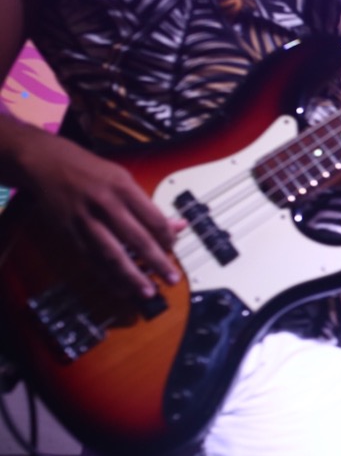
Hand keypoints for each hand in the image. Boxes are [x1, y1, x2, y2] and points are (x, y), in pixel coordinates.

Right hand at [16, 135, 181, 299]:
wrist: (46, 164)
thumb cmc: (91, 172)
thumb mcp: (124, 180)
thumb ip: (149, 206)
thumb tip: (179, 226)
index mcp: (123, 188)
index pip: (153, 219)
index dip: (167, 238)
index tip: (174, 249)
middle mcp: (105, 204)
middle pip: (136, 239)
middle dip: (157, 262)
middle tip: (172, 279)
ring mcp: (85, 220)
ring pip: (112, 253)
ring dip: (131, 276)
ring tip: (147, 291)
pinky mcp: (70, 233)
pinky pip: (91, 259)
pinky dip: (107, 276)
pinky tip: (121, 288)